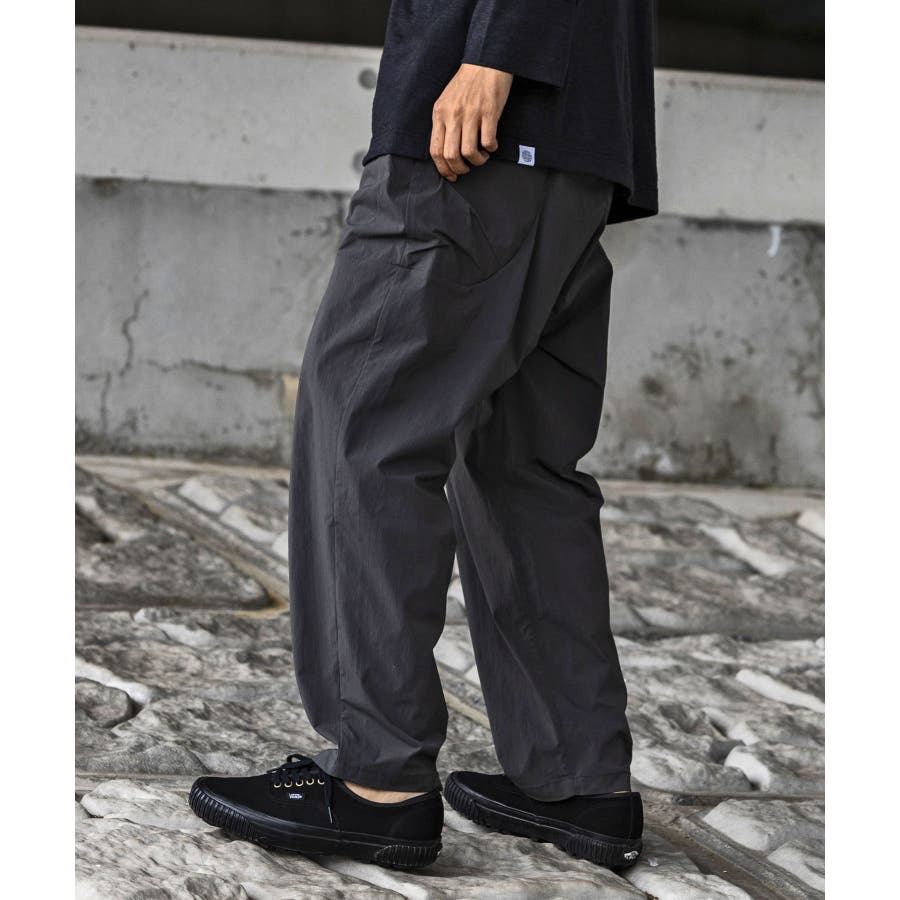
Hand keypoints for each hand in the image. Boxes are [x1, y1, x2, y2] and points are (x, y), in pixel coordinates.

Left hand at [430, 63, 513, 180]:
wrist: (485, 61)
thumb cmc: (467, 83)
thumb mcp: (447, 102)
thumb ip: (444, 123)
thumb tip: (445, 150)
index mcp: (440, 114)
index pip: (435, 150)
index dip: (443, 169)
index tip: (451, 175)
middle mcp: (453, 115)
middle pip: (450, 155)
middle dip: (459, 169)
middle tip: (467, 168)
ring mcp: (471, 113)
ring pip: (469, 152)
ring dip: (477, 161)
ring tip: (482, 156)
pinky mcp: (489, 112)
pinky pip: (488, 141)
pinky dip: (491, 148)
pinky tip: (492, 144)